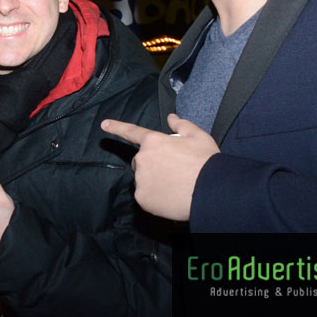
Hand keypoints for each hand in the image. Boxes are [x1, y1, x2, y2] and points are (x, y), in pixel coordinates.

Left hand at [101, 113, 218, 220]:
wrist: (213, 192)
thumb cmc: (207, 163)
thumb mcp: (199, 137)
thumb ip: (182, 125)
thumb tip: (171, 118)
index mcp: (154, 142)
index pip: (132, 132)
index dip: (117, 127)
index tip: (104, 124)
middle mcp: (142, 159)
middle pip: (140, 161)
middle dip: (151, 164)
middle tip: (171, 171)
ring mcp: (141, 180)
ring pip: (143, 179)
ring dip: (153, 180)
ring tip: (174, 185)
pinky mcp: (143, 199)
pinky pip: (145, 196)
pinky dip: (154, 197)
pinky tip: (170, 196)